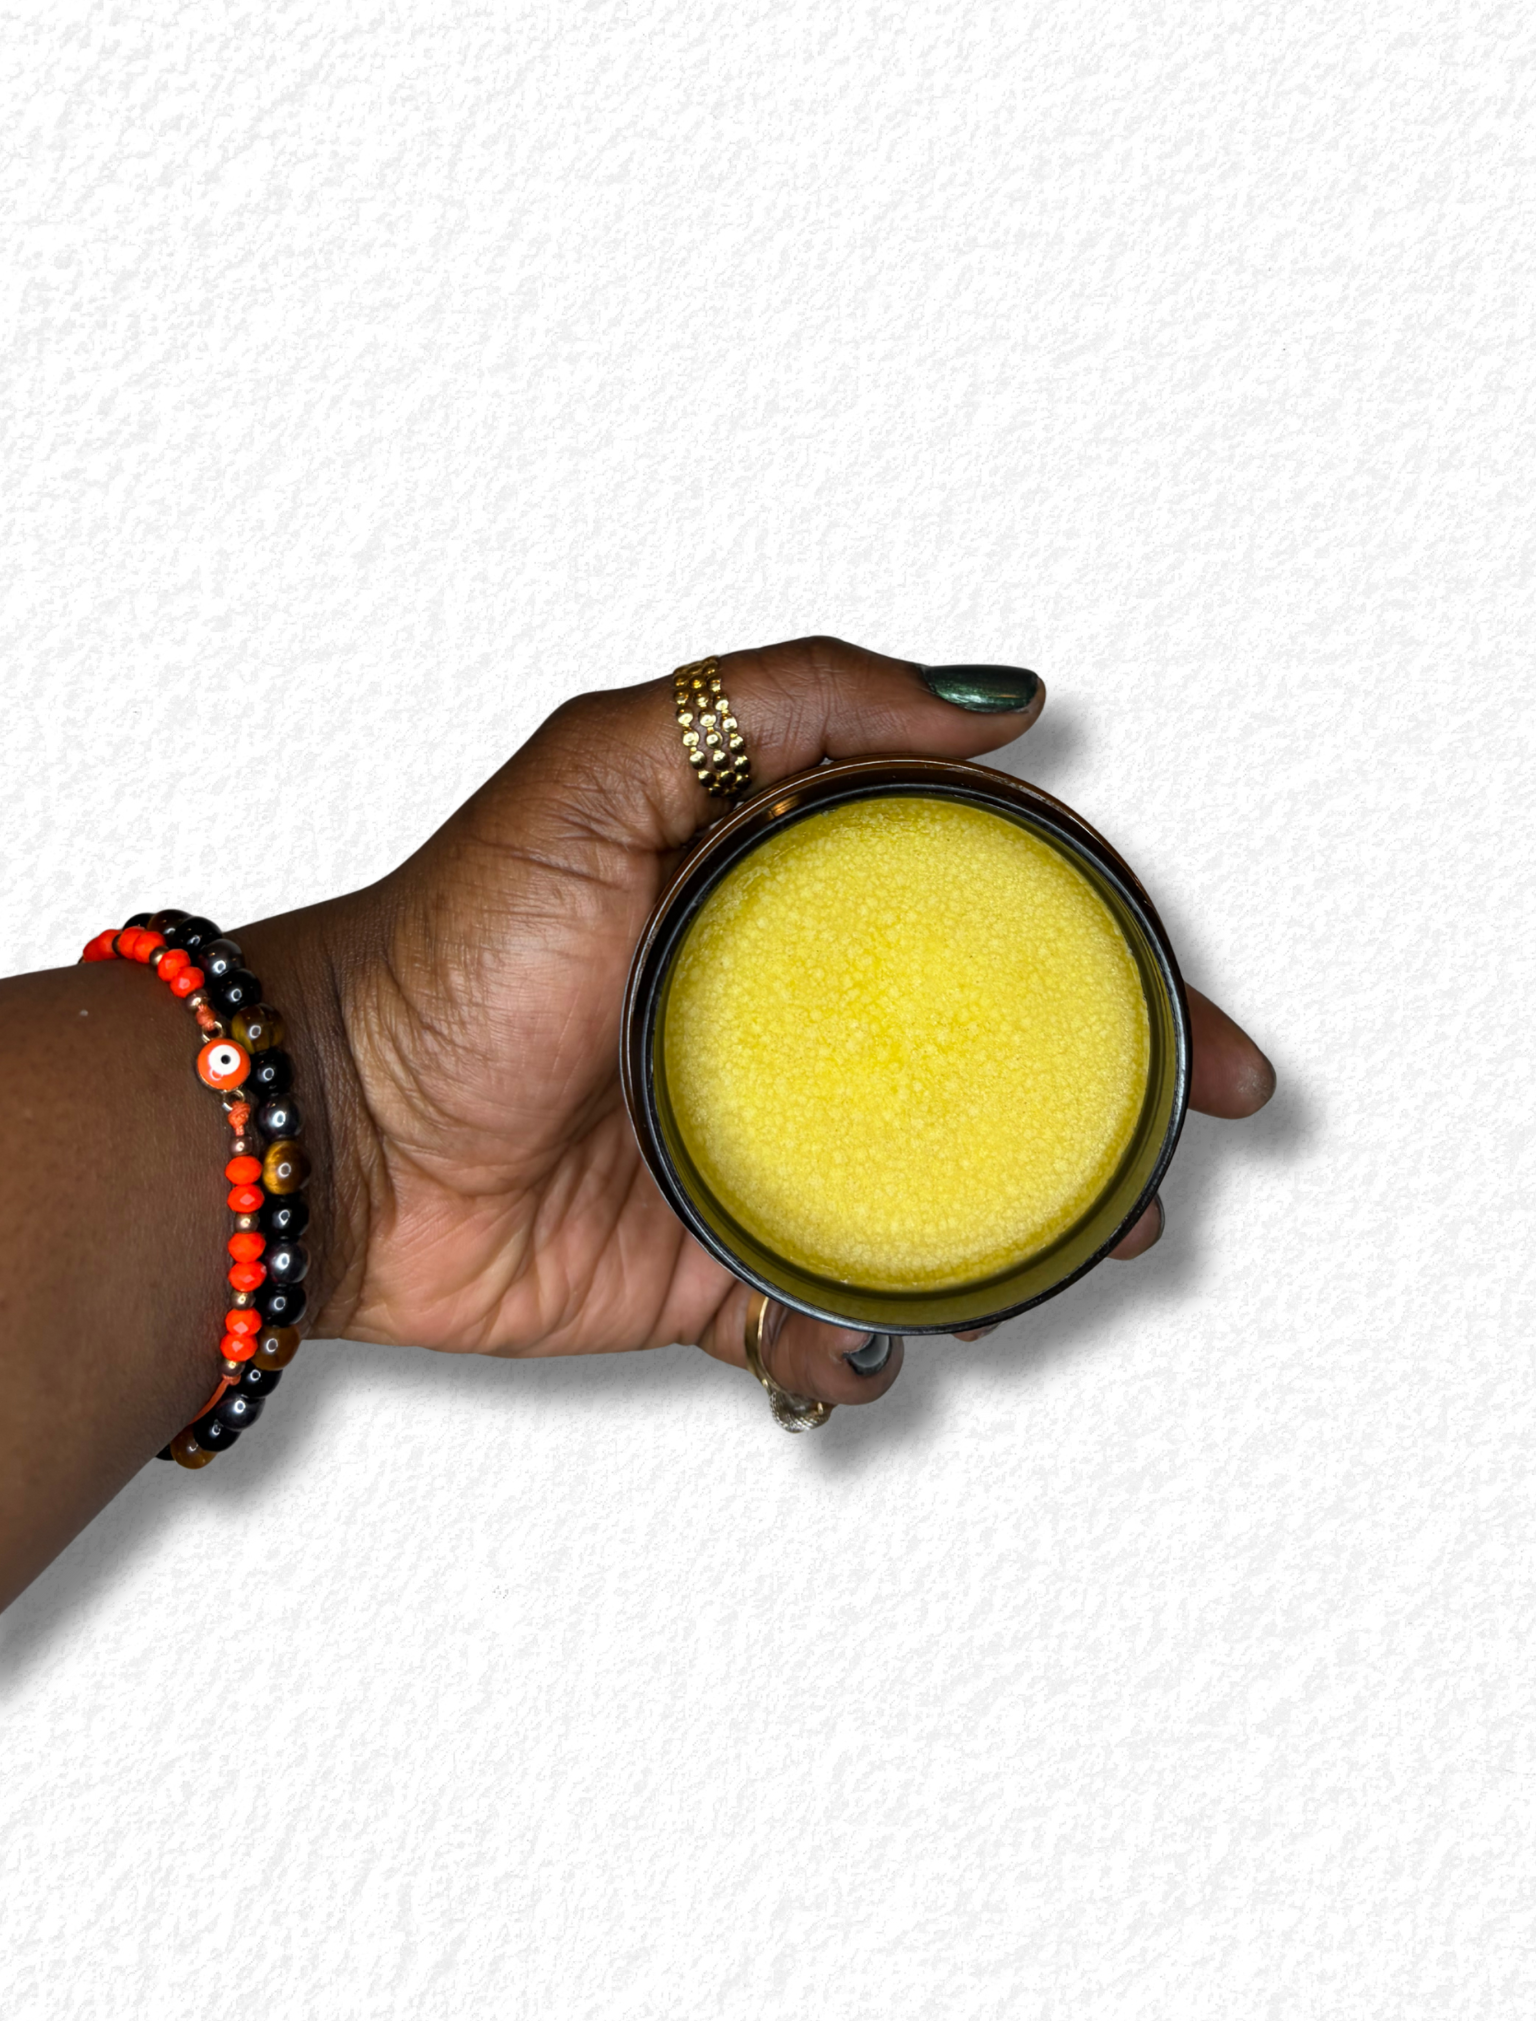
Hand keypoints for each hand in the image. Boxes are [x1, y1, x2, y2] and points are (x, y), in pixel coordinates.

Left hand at [258, 638, 1273, 1412]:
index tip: (1200, 1024)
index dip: (1112, 959)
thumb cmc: (451, 944)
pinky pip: (823, 1315)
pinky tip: (856, 1341)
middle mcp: (787, 1024)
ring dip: (1015, 1244)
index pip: (987, 916)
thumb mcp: (600, 771)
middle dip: (1104, 1119)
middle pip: (989, 1068)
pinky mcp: (704, 1268)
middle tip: (1166, 1164)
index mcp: (787, 901)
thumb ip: (785, 701)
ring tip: (1061, 1262)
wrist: (328, 1135)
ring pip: (932, 1203)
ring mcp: (755, 1151)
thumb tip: (1001, 696)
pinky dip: (857, 1345)